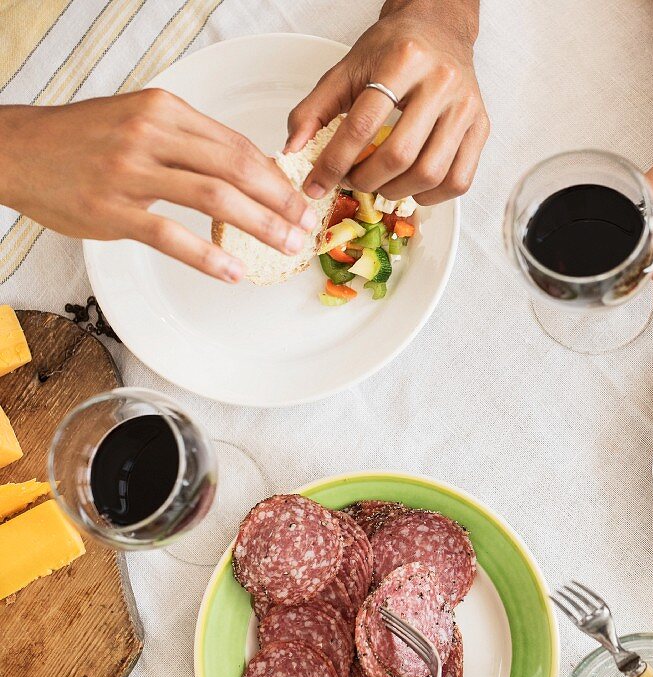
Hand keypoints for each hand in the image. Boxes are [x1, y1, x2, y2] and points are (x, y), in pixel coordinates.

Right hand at [0, 91, 313, 281]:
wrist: (17, 150)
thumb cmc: (83, 139)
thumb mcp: (138, 119)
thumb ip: (189, 139)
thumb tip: (247, 166)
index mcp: (164, 110)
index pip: (236, 144)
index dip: (275, 175)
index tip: (299, 197)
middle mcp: (150, 134)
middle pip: (236, 168)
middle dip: (280, 200)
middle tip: (306, 224)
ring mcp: (130, 172)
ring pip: (214, 198)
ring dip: (260, 225)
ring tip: (287, 245)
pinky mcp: (111, 209)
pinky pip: (171, 235)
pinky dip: (208, 256)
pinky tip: (233, 271)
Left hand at [287, 0, 488, 205]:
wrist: (439, 28)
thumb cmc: (393, 49)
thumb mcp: (347, 69)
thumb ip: (315, 109)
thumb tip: (293, 151)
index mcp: (403, 61)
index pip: (363, 125)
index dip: (334, 163)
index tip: (316, 184)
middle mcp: (442, 82)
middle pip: (401, 154)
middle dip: (367, 180)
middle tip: (352, 182)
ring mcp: (466, 107)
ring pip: (432, 173)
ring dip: (398, 191)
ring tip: (380, 185)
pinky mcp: (482, 126)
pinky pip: (460, 179)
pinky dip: (432, 196)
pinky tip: (412, 187)